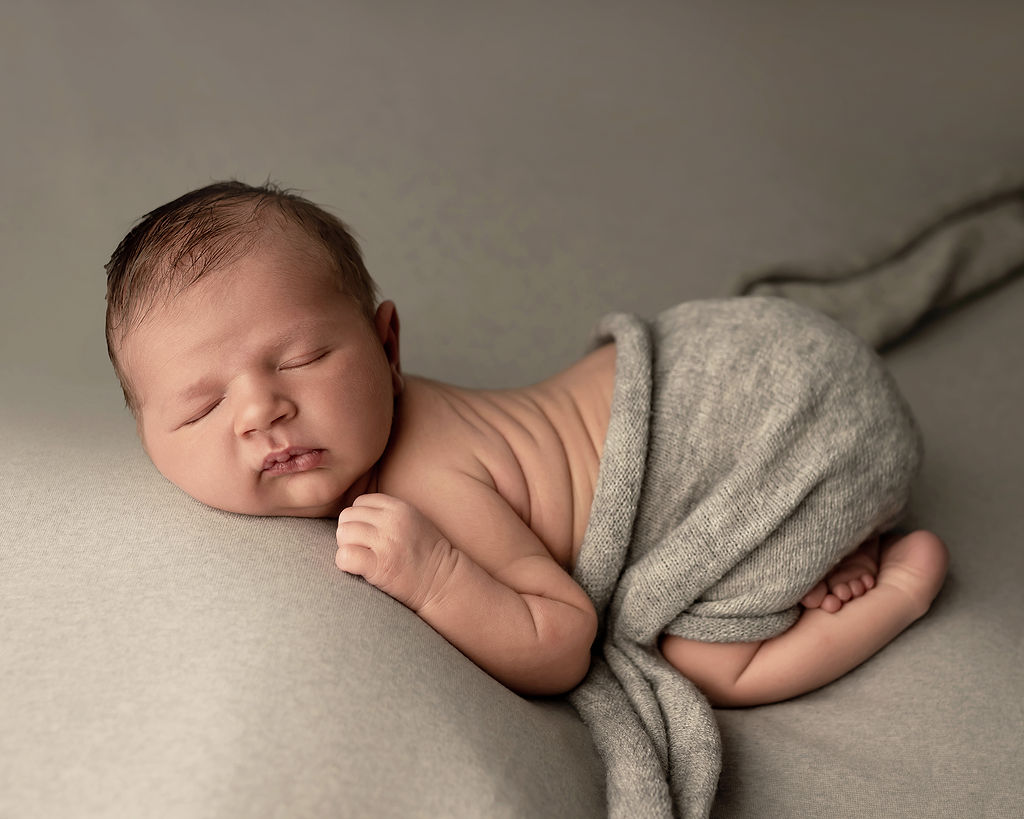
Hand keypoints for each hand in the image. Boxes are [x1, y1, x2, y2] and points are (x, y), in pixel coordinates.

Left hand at [336, 493, 456, 611]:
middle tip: (361, 548)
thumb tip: (358, 513)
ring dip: (346, 547)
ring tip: (361, 558)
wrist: (443, 581)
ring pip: (343, 534)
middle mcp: (391, 521)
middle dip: (349, 533)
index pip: (360, 502)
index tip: (366, 534)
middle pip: (347, 516)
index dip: (358, 518)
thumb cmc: (427, 553)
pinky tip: (358, 569)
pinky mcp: (379, 566)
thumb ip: (388, 512)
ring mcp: (385, 543)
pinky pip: (345, 556)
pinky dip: (345, 564)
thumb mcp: (413, 520)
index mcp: (399, 508)